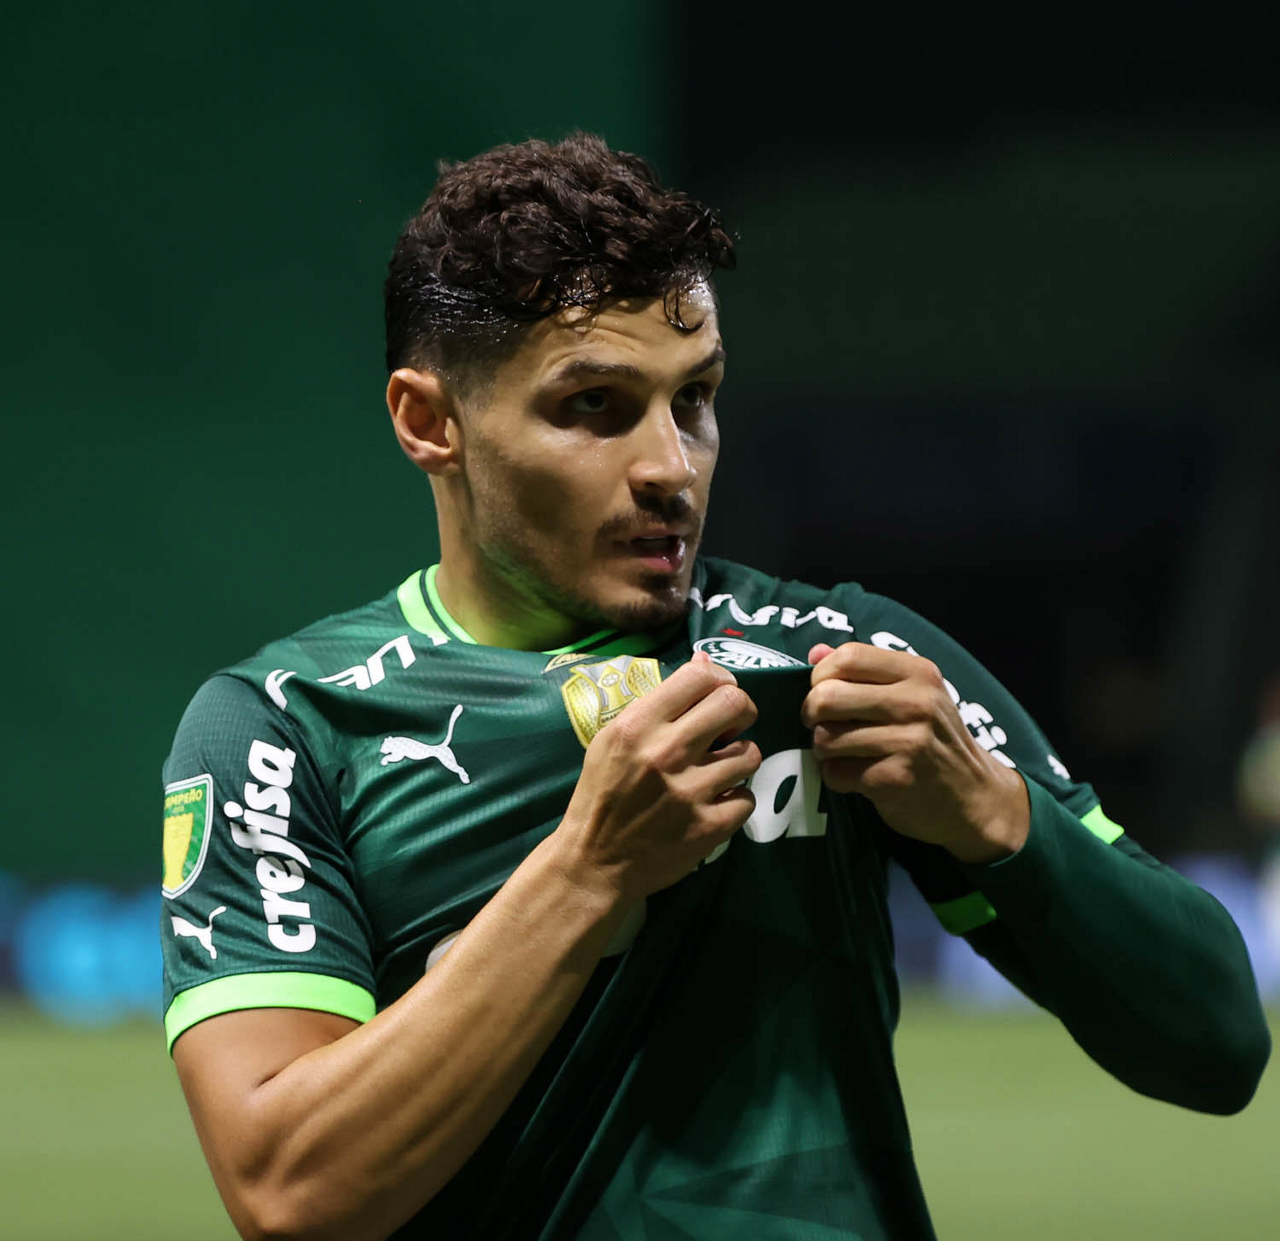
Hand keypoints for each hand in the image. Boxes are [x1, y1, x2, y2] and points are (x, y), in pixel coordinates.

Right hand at [557, 653, 760, 901]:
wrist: (593, 862)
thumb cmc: (602, 794)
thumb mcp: (614, 738)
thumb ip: (660, 702)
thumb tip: (704, 661)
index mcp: (639, 725)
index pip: (700, 676)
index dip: (719, 680)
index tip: (716, 696)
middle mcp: (666, 752)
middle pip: (736, 704)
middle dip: (741, 712)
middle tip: (729, 728)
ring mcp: (690, 792)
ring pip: (750, 754)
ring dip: (739, 760)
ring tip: (719, 770)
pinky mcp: (707, 827)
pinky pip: (747, 799)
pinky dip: (735, 800)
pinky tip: (715, 803)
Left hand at [801, 642, 1027, 863]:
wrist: (974, 796)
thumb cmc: (934, 739)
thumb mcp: (913, 694)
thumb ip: (865, 670)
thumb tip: (815, 653)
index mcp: (918, 673)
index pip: (848, 656)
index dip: (821, 675)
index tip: (822, 692)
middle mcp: (916, 703)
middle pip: (827, 697)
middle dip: (811, 714)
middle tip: (820, 725)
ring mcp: (908, 742)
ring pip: (826, 738)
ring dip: (823, 750)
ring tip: (842, 752)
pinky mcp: (896, 779)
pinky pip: (836, 772)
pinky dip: (836, 777)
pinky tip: (855, 776)